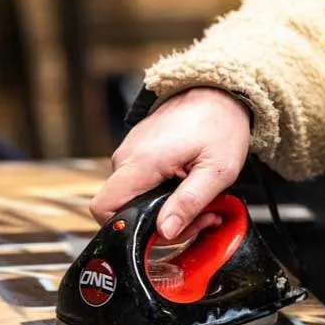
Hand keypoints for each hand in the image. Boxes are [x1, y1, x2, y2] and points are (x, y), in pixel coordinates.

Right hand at [90, 87, 249, 239]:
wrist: (217, 93)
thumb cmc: (219, 124)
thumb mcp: (217, 170)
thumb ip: (189, 203)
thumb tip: (165, 231)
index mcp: (142, 162)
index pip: (104, 209)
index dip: (126, 230)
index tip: (164, 232)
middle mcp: (128, 157)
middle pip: (123, 210)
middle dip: (162, 225)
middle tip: (201, 217)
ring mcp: (130, 154)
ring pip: (135, 200)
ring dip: (167, 210)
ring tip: (201, 202)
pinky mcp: (138, 154)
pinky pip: (141, 185)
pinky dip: (165, 195)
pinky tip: (189, 188)